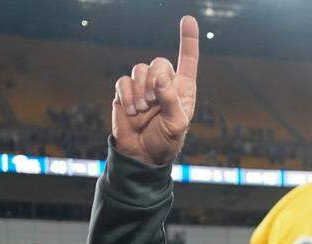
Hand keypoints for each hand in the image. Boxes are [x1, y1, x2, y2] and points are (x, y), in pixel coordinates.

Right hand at [112, 15, 199, 165]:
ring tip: (142, 110)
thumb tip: (160, 79)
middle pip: (159, 62)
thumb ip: (171, 100)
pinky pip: (123, 81)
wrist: (142, 156)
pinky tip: (131, 110)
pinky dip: (126, 95)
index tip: (188, 19)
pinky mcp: (125, 93)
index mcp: (183, 89)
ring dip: (141, 89)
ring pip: (139, 68)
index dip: (188, 39)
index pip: (187, 60)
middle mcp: (164, 84)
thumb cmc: (165, 141)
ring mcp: (143, 87)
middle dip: (155, 80)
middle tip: (153, 102)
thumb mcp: (176, 124)